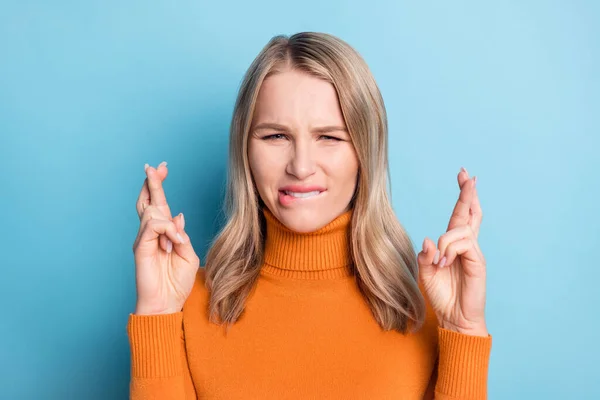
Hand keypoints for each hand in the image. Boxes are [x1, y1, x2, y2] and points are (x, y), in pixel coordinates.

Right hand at [132, 161, 199, 314]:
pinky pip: (152, 226)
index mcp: (164, 233)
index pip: (160, 204)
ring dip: (169, 223)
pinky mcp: (140, 247)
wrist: (166, 305)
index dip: (159, 185)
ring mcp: (144, 240)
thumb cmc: (177, 284)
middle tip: (155, 166)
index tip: (162, 168)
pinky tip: (174, 243)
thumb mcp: (188, 255)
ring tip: (176, 243)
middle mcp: (151, 234)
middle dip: (153, 182)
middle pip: (148, 201)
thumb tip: (178, 215)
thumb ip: (182, 235)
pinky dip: (167, 230)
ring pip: (152, 212)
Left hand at [417, 167, 487, 336]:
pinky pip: (463, 244)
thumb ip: (425, 255)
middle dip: (467, 193)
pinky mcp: (478, 262)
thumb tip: (428, 238)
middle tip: (466, 174)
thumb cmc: (442, 295)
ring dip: (445, 243)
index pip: (460, 215)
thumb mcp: (426, 273)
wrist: (454, 317)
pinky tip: (445, 264)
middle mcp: (465, 244)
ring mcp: (473, 252)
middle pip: (469, 213)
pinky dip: (449, 250)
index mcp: (453, 244)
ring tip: (440, 263)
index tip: (463, 176)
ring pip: (458, 231)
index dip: (463, 196)